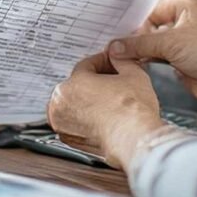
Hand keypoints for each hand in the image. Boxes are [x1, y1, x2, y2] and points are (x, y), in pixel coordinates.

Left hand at [47, 52, 165, 169]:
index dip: (103, 62)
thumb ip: (122, 60)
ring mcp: (63, 124)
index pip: (87, 65)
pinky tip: (104, 117)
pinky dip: (86, 119)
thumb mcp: (133, 74)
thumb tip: (119, 56)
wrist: (135, 140)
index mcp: (73, 83)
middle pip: (78, 84)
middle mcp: (61, 103)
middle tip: (113, 82)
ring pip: (75, 104)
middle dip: (95, 82)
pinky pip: (75, 123)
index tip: (112, 64)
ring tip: (109, 101)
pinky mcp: (70, 141)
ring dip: (88, 101)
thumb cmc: (132, 112)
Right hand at [108, 0, 196, 112]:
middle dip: (133, 36)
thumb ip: (141, 44)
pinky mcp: (182, 63)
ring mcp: (183, 44)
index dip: (132, 19)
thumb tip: (117, 45)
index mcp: (184, 7)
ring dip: (140, 52)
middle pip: (150, 28)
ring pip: (153, 46)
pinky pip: (158, 61)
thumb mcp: (172, 42)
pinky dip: (147, 64)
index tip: (113, 28)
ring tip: (117, 54)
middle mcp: (184, 23)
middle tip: (111, 41)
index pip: (150, 9)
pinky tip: (133, 65)